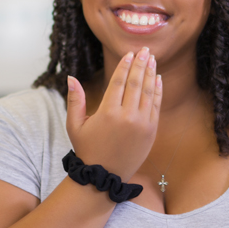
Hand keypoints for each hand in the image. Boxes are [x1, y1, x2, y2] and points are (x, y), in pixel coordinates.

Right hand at [66, 47, 161, 181]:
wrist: (104, 177)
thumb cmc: (87, 149)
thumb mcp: (74, 125)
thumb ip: (74, 100)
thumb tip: (71, 77)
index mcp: (107, 112)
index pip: (119, 82)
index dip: (125, 66)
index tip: (130, 54)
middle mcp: (127, 117)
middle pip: (136, 83)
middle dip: (141, 64)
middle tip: (145, 50)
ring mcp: (142, 124)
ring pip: (148, 93)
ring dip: (151, 74)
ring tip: (152, 59)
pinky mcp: (151, 132)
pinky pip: (156, 106)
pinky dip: (157, 91)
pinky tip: (158, 79)